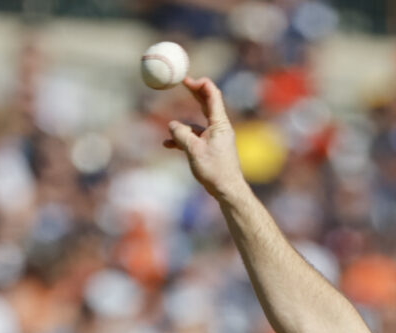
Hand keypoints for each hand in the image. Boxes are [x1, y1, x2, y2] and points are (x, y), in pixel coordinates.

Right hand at [164, 77, 246, 200]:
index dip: (201, 84)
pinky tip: (168, 145)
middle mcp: (219, 128)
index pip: (213, 96)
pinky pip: (194, 138)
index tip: (188, 79)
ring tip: (169, 138)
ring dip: (182, 128)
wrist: (227, 190)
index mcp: (219, 124)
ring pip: (195, 124)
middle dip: (194, 93)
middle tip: (182, 82)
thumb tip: (172, 124)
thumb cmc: (215, 170)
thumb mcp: (193, 150)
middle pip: (206, 104)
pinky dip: (182, 139)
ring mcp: (215, 138)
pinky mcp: (210, 147)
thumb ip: (181, 134)